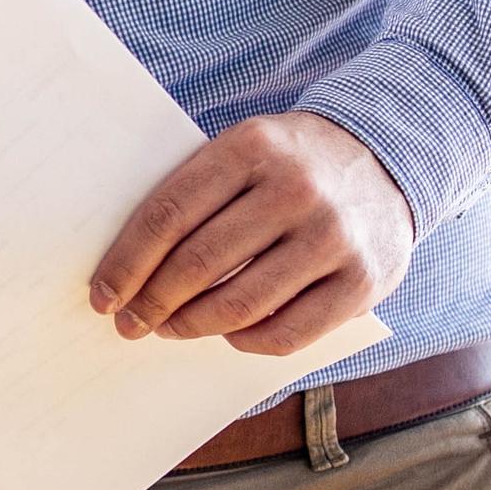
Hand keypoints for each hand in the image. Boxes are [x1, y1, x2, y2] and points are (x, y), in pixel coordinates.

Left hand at [88, 112, 416, 358]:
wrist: (388, 159)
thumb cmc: (290, 164)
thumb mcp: (245, 150)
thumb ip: (196, 192)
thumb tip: (127, 265)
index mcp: (252, 148)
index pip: (169, 215)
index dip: (126, 262)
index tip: (103, 293)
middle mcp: (295, 190)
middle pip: (199, 263)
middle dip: (152, 302)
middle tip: (128, 322)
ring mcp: (333, 237)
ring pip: (240, 304)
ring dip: (191, 326)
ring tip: (169, 328)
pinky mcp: (363, 282)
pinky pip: (287, 332)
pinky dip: (244, 341)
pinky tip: (226, 334)